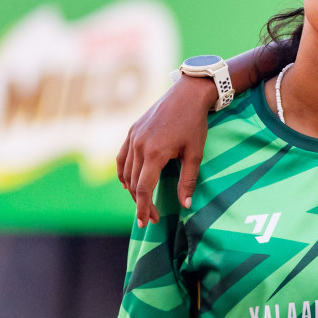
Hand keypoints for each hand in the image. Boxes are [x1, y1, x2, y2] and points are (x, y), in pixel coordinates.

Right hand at [116, 75, 217, 226]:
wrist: (187, 94)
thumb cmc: (195, 124)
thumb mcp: (195, 154)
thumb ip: (188, 180)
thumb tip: (185, 205)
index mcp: (154, 153)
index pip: (143, 188)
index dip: (143, 207)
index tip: (145, 222)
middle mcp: (138, 145)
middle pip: (133, 183)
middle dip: (140, 202)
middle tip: (151, 217)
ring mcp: (132, 137)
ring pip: (125, 171)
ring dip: (132, 189)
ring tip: (142, 202)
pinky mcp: (131, 131)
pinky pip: (121, 157)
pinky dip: (123, 172)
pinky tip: (128, 183)